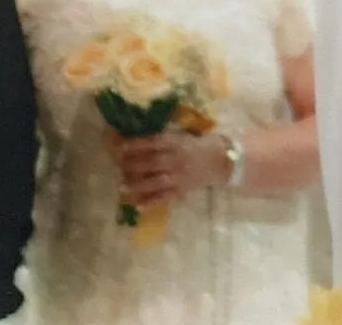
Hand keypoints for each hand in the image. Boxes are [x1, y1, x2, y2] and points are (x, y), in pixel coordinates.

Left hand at [113, 131, 233, 207]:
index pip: (153, 142)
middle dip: (132, 165)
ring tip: (121, 187)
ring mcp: (179, 177)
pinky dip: (151, 202)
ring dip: (137, 185)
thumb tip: (140, 139)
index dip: (136, 145)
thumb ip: (166, 138)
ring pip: (155, 182)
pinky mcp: (182, 191)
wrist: (223, 161)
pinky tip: (137, 206)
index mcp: (178, 142)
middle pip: (151, 162)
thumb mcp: (185, 135)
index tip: (120, 146)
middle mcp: (177, 159)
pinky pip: (164, 198)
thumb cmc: (202, 144)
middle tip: (118, 166)